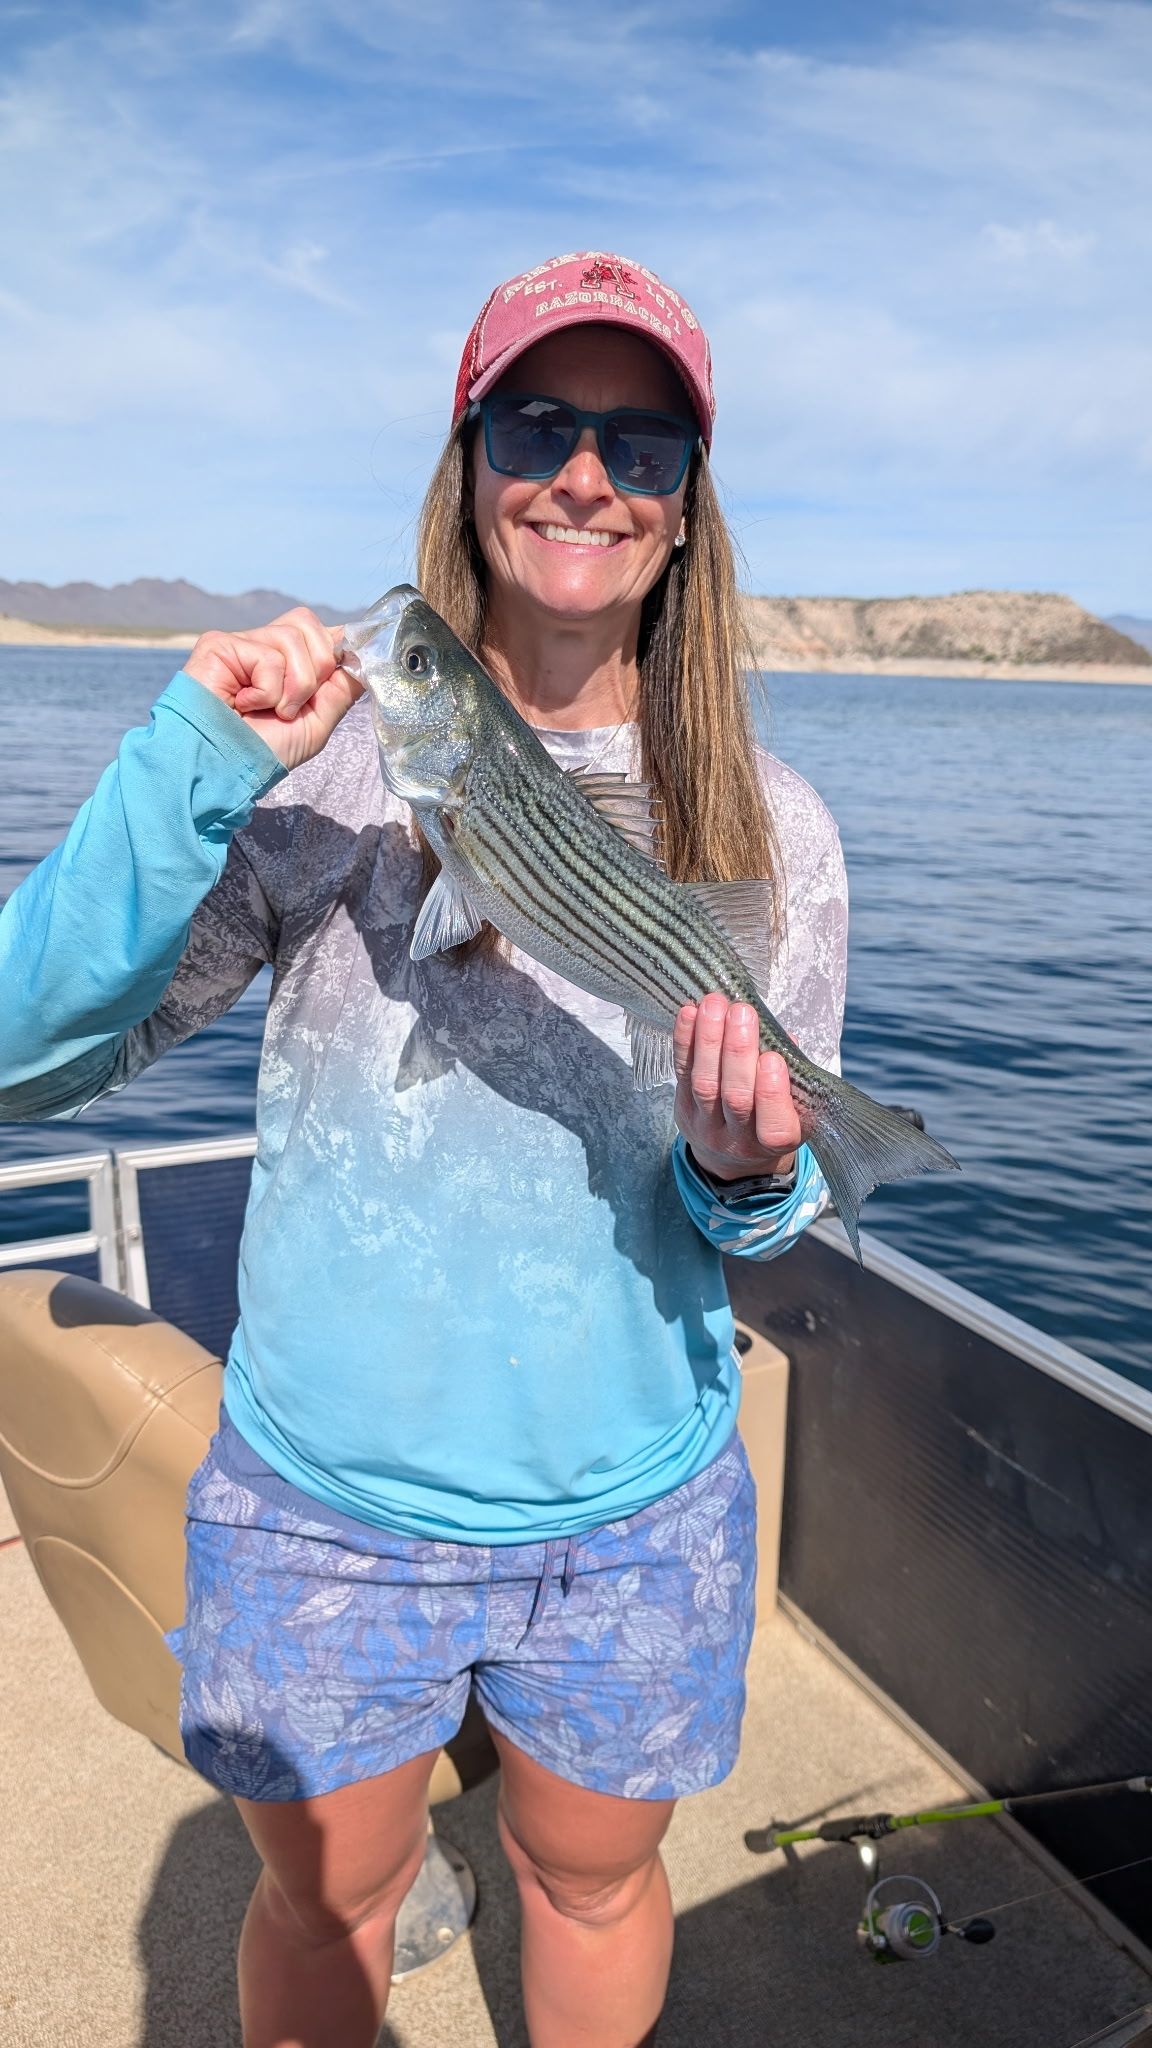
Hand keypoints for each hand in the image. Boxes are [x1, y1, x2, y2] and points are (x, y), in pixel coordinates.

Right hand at [184, 607, 362, 770]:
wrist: (225, 768)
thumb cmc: (263, 751)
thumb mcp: (316, 722)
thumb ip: (341, 688)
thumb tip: (366, 656)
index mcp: (285, 663)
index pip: (320, 633)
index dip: (338, 648)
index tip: (348, 668)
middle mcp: (262, 646)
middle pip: (310, 626)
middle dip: (316, 672)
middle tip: (292, 707)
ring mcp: (241, 643)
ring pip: (293, 639)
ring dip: (293, 688)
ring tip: (270, 710)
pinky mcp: (220, 645)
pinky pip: (268, 655)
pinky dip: (267, 691)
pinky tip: (244, 705)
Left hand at [673, 994, 800, 1181]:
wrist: (732, 1156)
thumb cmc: (771, 1118)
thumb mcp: (797, 1107)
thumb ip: (793, 1075)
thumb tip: (785, 1038)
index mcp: (778, 1141)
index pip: (773, 1126)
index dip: (771, 1093)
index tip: (772, 1058)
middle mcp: (740, 1140)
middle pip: (736, 1098)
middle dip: (738, 1052)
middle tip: (742, 1012)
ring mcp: (707, 1126)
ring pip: (705, 1084)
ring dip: (709, 1040)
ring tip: (715, 1004)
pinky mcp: (683, 1107)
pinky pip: (682, 1072)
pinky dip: (684, 1041)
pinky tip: (689, 1013)